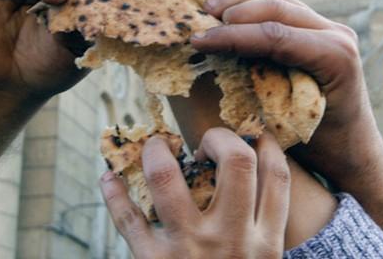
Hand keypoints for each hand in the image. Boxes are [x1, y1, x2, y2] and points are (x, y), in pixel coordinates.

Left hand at [99, 129, 288, 257]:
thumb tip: (258, 171)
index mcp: (266, 242)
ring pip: (168, 180)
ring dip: (156, 152)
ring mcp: (189, 250)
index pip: (275, 174)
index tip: (249, 134)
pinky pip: (127, 220)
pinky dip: (113, 194)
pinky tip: (107, 177)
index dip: (263, 143)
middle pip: (235, 163)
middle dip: (218, 137)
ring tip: (155, 145)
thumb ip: (262, 228)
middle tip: (204, 142)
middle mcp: (231, 239)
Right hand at [191, 0, 382, 249]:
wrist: (353, 147)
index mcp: (335, 57)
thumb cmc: (321, 147)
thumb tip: (213, 72)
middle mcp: (338, 35)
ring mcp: (331, 27)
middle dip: (233, 11)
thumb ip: (261, 96)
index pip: (275, 36)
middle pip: (276, 8)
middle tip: (199, 20)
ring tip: (208, 7)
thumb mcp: (289, 127)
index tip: (199, 41)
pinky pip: (283, 2)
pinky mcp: (320, 26)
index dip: (233, 36)